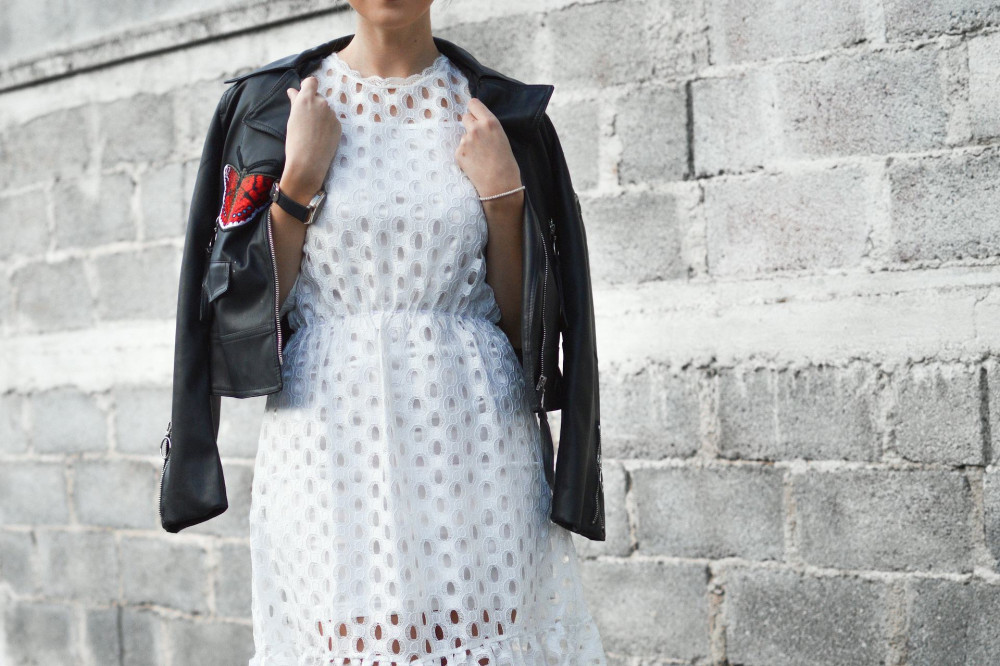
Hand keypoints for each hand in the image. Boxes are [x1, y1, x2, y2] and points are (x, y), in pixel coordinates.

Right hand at [281, 76, 341, 200]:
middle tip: (305, 119)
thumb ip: (295, 102)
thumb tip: (294, 91)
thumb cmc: (294, 141)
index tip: (305, 93)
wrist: (308, 162)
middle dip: (313, 104)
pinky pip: (332, 121)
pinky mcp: (338, 125)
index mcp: (307, 99)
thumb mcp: (292, 119)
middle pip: (318, 97)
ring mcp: (332, 114)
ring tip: (312, 131)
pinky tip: (320, 137)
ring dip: (320, 116)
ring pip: (326, 110)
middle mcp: (321, 103)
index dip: (308, 86)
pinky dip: (327, 126)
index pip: (312, 81)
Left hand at [454, 98, 523, 209]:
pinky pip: (460, 148)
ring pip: (463, 135)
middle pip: (465, 117)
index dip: (474, 109)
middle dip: (470, 124)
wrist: (500, 185)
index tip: (475, 114)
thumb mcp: (502, 138)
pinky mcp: (459, 153)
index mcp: (490, 122)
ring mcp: (465, 141)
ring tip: (480, 156)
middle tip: (478, 137)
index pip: (473, 103)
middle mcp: (476, 128)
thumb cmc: (507, 163)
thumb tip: (477, 123)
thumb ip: (489, 127)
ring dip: (468, 142)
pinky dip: (465, 154)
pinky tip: (475, 163)